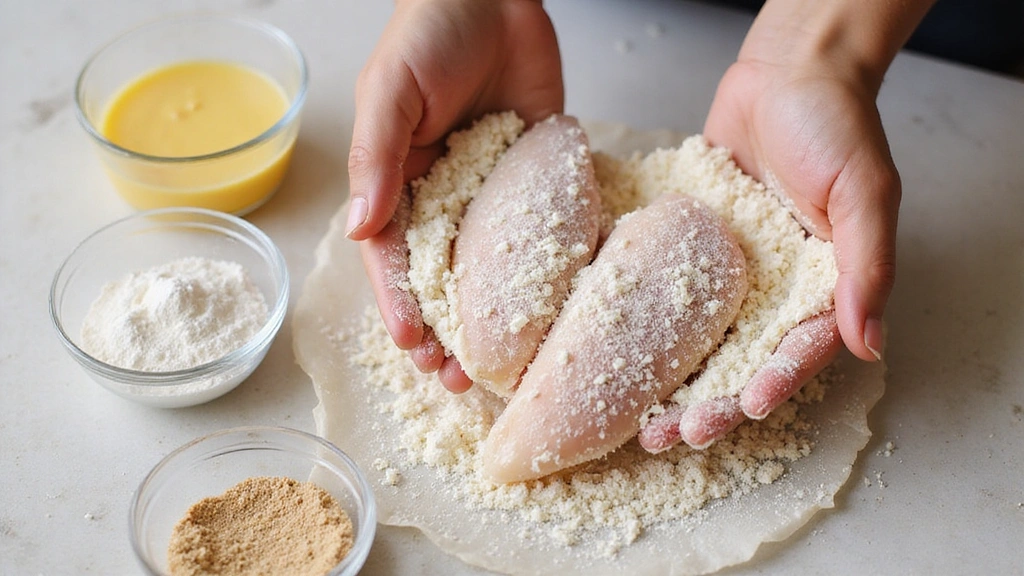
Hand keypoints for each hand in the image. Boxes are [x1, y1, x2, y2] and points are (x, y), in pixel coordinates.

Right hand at [346, 0, 562, 391]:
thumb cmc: (428, 32)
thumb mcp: (390, 92)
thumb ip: (376, 157)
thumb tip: (363, 228)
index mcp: (398, 183)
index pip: (394, 257)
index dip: (401, 304)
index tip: (413, 347)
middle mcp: (445, 197)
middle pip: (443, 279)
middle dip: (446, 332)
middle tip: (458, 381)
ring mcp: (494, 194)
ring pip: (494, 271)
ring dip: (496, 321)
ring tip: (504, 368)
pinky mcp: (542, 179)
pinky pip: (545, 232)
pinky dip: (550, 273)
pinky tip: (559, 312)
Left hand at [639, 0, 935, 448]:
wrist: (784, 72)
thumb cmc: (834, 123)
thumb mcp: (865, 192)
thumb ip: (866, 266)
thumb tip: (868, 342)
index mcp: (823, 288)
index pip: (798, 352)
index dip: (773, 384)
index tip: (744, 407)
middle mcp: (774, 291)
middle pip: (741, 362)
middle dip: (711, 404)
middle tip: (674, 434)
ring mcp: (729, 275)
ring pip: (698, 343)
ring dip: (672, 383)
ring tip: (639, 420)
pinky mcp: (691, 252)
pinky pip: (667, 295)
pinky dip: (643, 328)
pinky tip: (610, 354)